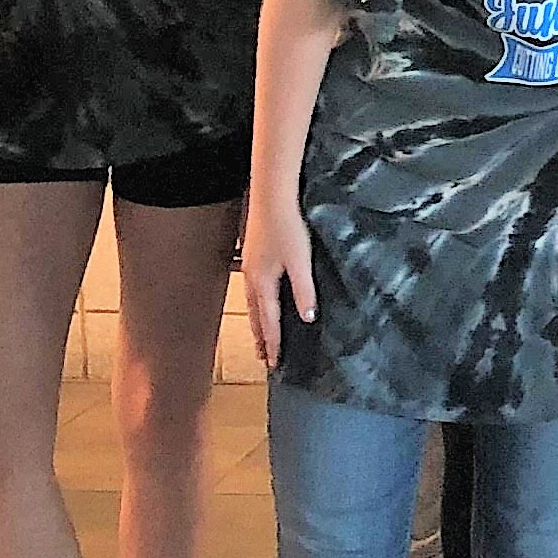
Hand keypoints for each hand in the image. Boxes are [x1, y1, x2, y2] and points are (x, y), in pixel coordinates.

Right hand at [241, 199, 315, 368]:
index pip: (268, 321)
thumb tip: (308, 319)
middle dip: (260, 337)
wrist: (271, 194)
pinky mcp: (253, 253)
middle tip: (263, 358)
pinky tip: (263, 299)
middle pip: (256, 315)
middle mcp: (251, 277)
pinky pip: (253, 287)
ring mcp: (250, 264)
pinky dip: (258, 303)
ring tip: (260, 336)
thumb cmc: (287, 226)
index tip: (273, 363)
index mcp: (262, 282)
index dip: (272, 343)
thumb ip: (304, 290)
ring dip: (258, 321)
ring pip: (253, 302)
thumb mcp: (300, 260)